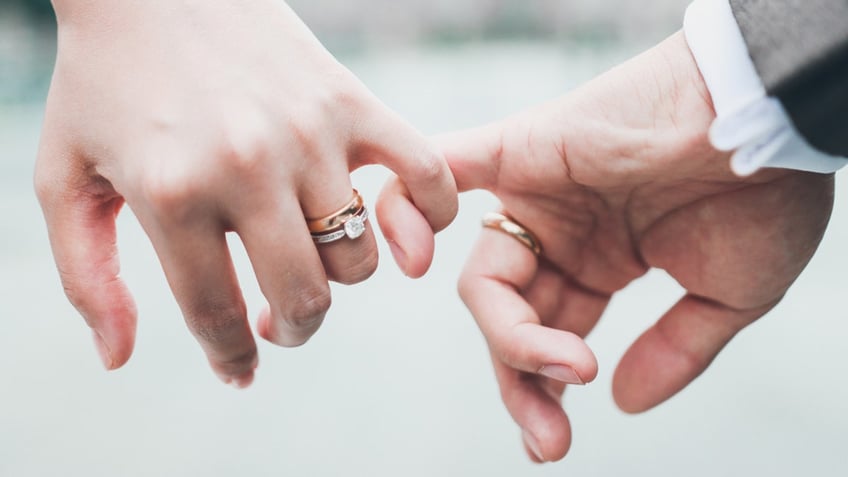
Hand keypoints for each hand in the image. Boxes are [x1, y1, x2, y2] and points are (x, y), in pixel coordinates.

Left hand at [35, 0, 456, 385]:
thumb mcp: (65, 178)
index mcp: (171, 193)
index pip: (218, 316)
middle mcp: (247, 166)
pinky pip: (423, 173)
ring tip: (307, 255)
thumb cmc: (104, 84)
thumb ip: (86, 279)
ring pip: (358, 258)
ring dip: (336, 278)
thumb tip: (120, 360)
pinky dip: (431, 215)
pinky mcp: (349, 100)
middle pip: (304, 299)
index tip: (238, 366)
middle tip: (274, 318)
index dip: (231, 356)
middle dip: (291, 330)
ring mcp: (308, 132)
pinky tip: (402, 231)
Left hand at [430, 32, 831, 460]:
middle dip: (523, 383)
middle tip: (549, 440)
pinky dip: (410, 207)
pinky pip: (441, 170)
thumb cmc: (766, 196)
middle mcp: (558, 233)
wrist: (772, 118)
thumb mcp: (729, 296)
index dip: (540, 390)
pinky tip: (416, 262)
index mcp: (600, 262)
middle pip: (509, 320)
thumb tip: (624, 403)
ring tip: (566, 368)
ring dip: (512, 337)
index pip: (548, 336)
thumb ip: (675, 350)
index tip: (548, 444)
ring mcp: (533, 195)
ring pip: (485, 280)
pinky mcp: (517, 148)